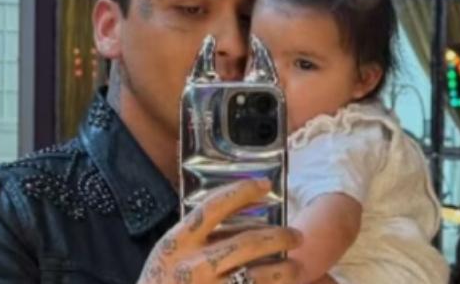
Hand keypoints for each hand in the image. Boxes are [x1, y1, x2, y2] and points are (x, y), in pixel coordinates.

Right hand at [138, 179, 302, 283]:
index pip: (213, 206)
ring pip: (259, 276)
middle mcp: (193, 266)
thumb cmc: (162, 282)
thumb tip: (244, 215)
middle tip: (297, 236)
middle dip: (279, 237)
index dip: (241, 191)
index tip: (265, 184)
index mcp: (177, 243)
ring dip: (285, 270)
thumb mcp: (169, 253)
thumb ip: (198, 235)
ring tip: (297, 267)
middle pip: (248, 243)